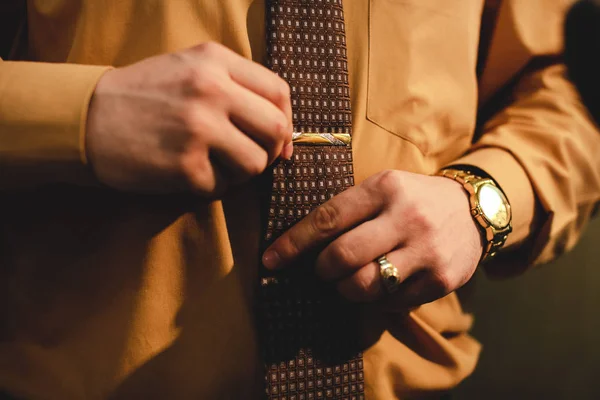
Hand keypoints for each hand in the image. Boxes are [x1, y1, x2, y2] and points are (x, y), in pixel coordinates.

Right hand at [86, 42, 292, 195]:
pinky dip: (210, 186)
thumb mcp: (188, 66)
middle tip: (252, 157)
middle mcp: (211, 90)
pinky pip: (222, 187)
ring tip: (217, 165)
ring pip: (255, 164)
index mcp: (215, 61)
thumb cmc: (143, 94)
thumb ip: (235, 84)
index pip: (278, 92)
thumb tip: (281, 127)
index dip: (287, 121)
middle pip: (275, 129)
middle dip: (271, 151)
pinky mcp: (184, 165)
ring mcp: (198, 128)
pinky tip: (189, 173)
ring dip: (241, 172)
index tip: (279, 140)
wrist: (86, 117)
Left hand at [262, 170, 483, 307]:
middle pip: (342, 258)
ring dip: (344, 289)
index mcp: (386, 188)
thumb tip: (298, 245)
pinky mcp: (440, 280)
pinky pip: (389, 303)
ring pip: (363, 286)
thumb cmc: (412, 199)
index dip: (293, 243)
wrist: (473, 210)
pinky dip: (374, 299)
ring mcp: (427, 252)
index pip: (327, 219)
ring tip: (348, 279)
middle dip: (321, 270)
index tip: (270, 260)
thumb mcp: (383, 187)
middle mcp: (408, 218)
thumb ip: (347, 209)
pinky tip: (381, 284)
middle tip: (322, 269)